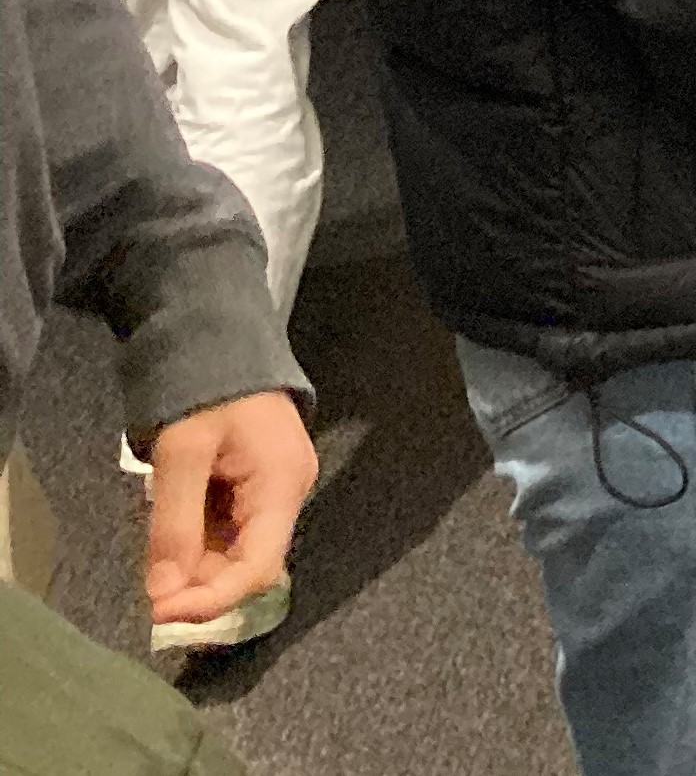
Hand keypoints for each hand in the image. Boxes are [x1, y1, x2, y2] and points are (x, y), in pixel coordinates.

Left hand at [144, 390, 313, 628]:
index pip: (256, 568)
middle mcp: (289, 493)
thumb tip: (163, 595)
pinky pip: (231, 532)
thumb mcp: (182, 453)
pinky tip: (173, 534)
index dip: (210, 601)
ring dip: (194, 566)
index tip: (158, 616)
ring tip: (156, 556)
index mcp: (282, 484)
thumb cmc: (206, 389)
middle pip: (248, 565)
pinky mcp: (258, 486)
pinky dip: (198, 544)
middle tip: (148, 591)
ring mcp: (276, 489)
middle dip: (198, 586)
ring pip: (237, 552)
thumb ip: (175, 524)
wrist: (217, 338)